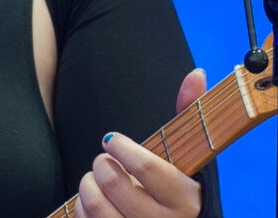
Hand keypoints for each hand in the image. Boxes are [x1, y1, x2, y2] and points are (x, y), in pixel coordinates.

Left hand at [75, 68, 207, 217]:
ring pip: (98, 209)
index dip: (122, 149)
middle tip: (102, 161)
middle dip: (101, 166)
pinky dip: (81, 209)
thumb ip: (189, 116)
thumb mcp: (190, 160)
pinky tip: (90, 201)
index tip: (110, 140)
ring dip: (87, 186)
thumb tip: (196, 73)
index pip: (147, 169)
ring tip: (93, 178)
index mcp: (187, 200)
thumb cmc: (178, 190)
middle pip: (117, 186)